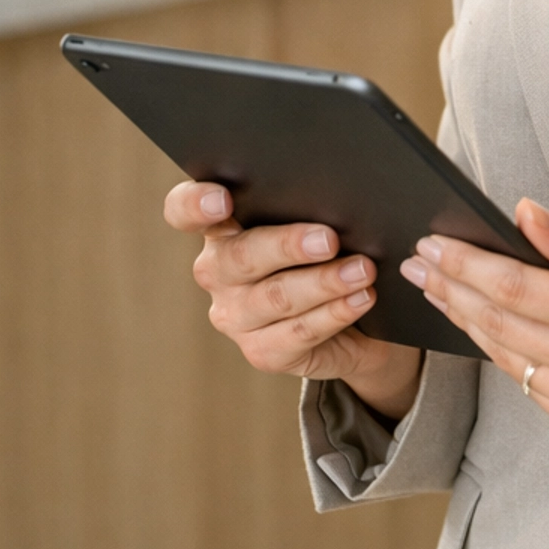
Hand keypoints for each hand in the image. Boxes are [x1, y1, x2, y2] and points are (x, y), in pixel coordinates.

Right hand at [163, 181, 423, 420]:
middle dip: (287, 246)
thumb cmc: (329, 252)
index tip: (223, 200)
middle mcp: (217, 271)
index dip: (196, 204)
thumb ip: (311, 206)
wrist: (355, 320)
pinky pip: (299, 332)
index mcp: (221, 228)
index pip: (185, 211)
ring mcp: (234, 316)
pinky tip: (361, 298)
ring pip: (275, 297)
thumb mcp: (317, 222)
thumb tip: (341, 196)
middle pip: (241, 256)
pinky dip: (335, 313)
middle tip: (329, 239)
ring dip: (324, 282)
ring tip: (362, 270)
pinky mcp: (262, 351)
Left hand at [400, 202, 548, 441]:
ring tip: (437, 290)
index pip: (515, 288)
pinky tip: (481, 326)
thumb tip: (522, 213)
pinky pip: (528, 384)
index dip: (466, 265)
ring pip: (506, 358)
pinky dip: (500, 352)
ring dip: (466, 321)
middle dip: (452, 290)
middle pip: (499, 324)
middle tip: (417, 264)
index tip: (433, 245)